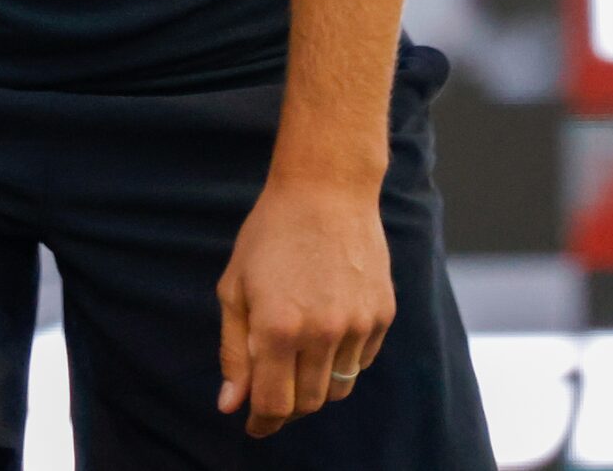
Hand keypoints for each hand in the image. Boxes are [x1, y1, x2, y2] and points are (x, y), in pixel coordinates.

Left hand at [215, 176, 393, 436]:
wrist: (327, 188)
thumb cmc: (270, 234)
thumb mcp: (235, 288)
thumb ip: (233, 351)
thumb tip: (231, 406)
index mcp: (277, 329)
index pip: (273, 405)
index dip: (261, 423)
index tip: (254, 425)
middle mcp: (322, 333)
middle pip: (307, 403)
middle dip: (287, 405)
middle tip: (274, 385)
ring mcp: (357, 324)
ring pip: (338, 388)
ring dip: (316, 384)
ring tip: (299, 352)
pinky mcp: (382, 314)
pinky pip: (362, 360)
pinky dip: (342, 360)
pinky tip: (327, 329)